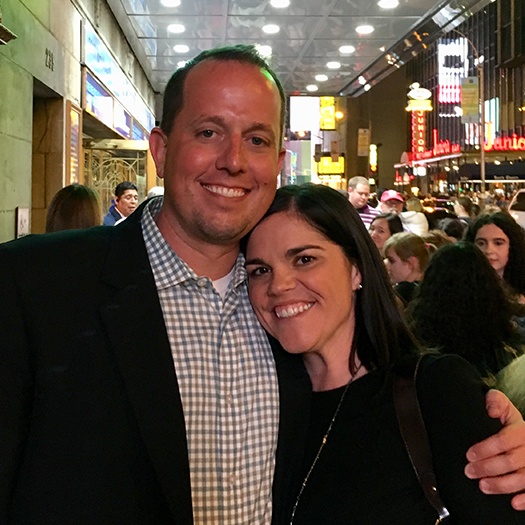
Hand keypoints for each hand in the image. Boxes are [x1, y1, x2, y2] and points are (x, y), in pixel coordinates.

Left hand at [465, 389, 524, 509]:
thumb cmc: (510, 422)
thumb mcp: (503, 407)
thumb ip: (495, 401)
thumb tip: (491, 410)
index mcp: (522, 430)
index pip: (504, 441)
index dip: (485, 449)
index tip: (469, 455)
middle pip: (511, 461)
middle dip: (487, 468)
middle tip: (469, 472)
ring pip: (523, 478)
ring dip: (502, 485)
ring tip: (483, 486)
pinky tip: (513, 503)